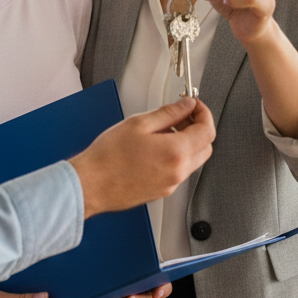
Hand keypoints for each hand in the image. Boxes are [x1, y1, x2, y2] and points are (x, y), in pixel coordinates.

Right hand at [69, 97, 214, 218]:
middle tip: (182, 115)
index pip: (207, 130)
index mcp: (176, 153)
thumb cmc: (108, 157)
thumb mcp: (139, 123)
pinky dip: (176, 156)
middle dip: (198, 128)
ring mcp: (171, 185)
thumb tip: (186, 106)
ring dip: (187, 142)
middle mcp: (178, 172)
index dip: (204, 113)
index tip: (194, 105)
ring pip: (193, 160)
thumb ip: (169, 112)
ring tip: (164, 130)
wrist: (90, 185)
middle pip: (205, 147)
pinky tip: (156, 147)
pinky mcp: (161, 192)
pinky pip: (179, 171)